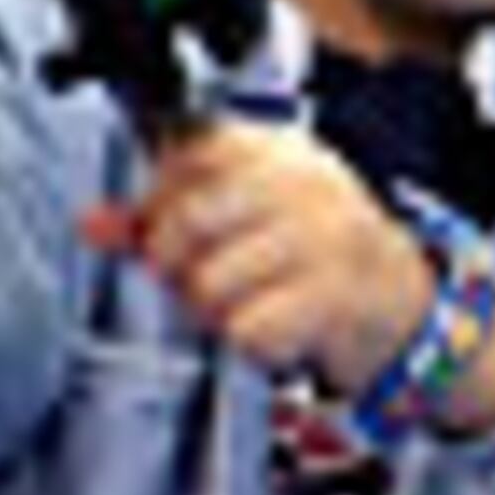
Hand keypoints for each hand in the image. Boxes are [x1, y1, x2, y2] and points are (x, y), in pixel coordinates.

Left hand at [96, 123, 432, 390]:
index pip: (187, 154)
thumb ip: (161, 217)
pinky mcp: (332, 297)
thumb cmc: (313, 256)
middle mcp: (300, 185)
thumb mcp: (244, 218)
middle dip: (175, 263)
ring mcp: (320, 239)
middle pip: (186, 221)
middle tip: (196, 278)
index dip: (159, 202)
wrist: (402, 304)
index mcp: (276, 151)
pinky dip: (251, 342)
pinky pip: (247, 329)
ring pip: (210, 284)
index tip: (167, 227)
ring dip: (214, 311)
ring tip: (246, 306)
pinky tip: (275, 328)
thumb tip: (92, 223)